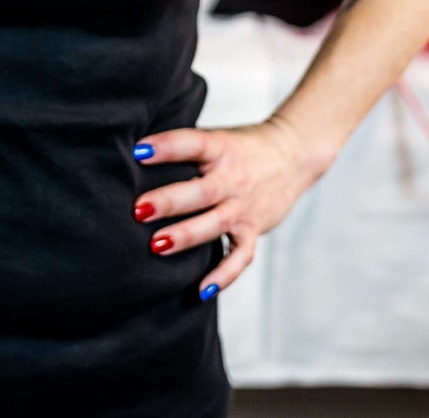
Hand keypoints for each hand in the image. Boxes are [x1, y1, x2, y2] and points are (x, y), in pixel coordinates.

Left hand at [132, 115, 326, 297]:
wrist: (294, 154)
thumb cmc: (242, 147)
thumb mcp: (218, 138)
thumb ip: (186, 148)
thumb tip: (135, 154)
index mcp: (222, 148)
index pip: (194, 143)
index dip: (167, 146)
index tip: (139, 151)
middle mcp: (234, 178)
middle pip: (202, 191)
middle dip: (170, 202)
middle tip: (139, 210)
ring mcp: (245, 206)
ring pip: (216, 224)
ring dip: (186, 236)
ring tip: (156, 246)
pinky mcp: (254, 229)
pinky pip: (240, 256)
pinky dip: (223, 275)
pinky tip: (201, 290)